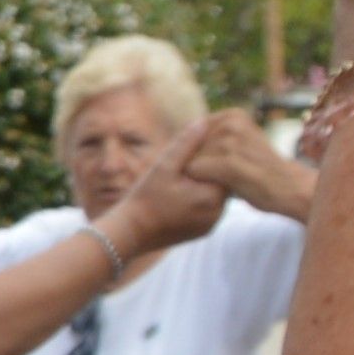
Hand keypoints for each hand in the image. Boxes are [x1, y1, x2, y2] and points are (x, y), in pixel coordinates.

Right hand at [101, 152, 230, 260]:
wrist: (128, 233)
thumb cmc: (143, 198)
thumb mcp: (163, 166)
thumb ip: (186, 144)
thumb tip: (204, 121)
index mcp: (211, 196)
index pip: (225, 166)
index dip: (213, 154)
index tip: (199, 148)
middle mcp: (217, 213)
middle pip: (223, 181)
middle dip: (211, 169)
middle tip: (192, 161)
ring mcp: (211, 224)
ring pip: (216, 195)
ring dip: (207, 183)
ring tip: (188, 176)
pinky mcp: (203, 230)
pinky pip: (209, 208)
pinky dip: (201, 198)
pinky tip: (186, 192)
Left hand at [172, 109, 311, 220]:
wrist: (290, 188)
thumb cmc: (260, 170)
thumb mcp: (239, 142)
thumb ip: (215, 136)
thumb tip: (182, 135)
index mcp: (233, 115)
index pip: (190, 134)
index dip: (196, 154)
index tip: (221, 164)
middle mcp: (230, 122)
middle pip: (188, 148)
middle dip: (199, 164)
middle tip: (228, 173)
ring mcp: (230, 141)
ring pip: (190, 161)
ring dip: (203, 175)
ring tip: (230, 178)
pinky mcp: (229, 162)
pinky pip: (195, 172)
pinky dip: (204, 182)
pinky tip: (226, 185)